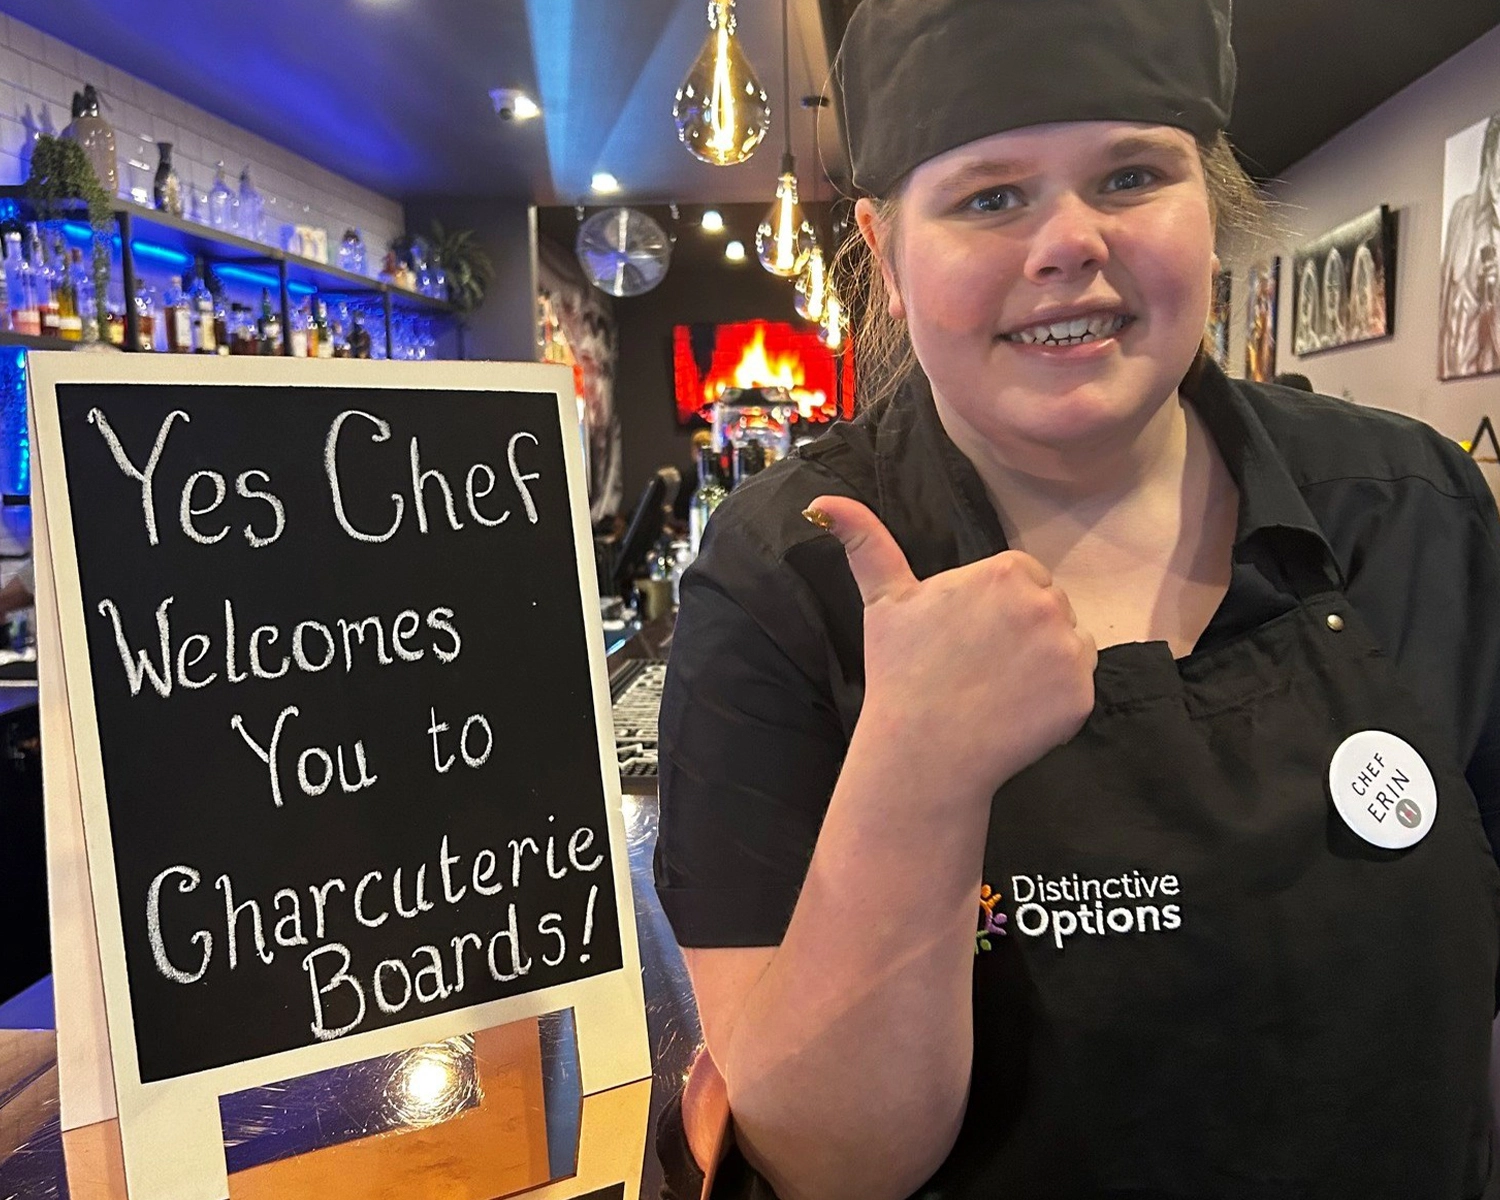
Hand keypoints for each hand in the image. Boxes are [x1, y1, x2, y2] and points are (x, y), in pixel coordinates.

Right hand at [809, 496, 1096, 796]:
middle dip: (1024, 631)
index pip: (1023, 577)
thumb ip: (865, 541)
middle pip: (1050, 606)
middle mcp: (1045, 603)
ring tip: (999, 689)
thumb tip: (819, 501)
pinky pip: (1079, 687)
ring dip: (1046, 663)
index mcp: (1005, 572)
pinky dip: (1056, 701)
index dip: (998, 607)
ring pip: (1070, 644)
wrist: (923, 750)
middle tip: (981, 666)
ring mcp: (1068, 651)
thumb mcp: (883, 599)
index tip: (969, 637)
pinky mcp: (1082, 695)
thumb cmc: (901, 672)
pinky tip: (1017, 714)